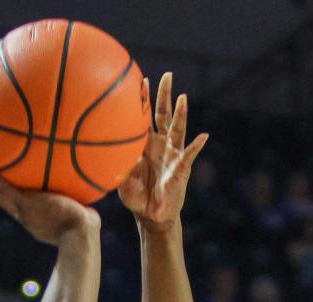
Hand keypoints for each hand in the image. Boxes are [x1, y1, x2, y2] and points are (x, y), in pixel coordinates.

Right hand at [0, 170, 100, 244]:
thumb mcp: (84, 217)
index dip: (15, 201)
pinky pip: (6, 190)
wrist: (79, 235)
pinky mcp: (26, 205)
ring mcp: (25, 212)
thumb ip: (83, 210)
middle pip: (7, 203)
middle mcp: (28, 217)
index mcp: (38, 221)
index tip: (9, 194)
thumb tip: (92, 205)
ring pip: (2, 197)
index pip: (23, 208)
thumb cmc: (86, 231)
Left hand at [117, 73, 208, 233]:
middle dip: (165, 95)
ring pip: (178, 128)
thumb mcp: (122, 181)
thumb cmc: (136, 197)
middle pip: (164, 114)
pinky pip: (189, 154)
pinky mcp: (182, 167)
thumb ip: (119, 168)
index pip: (144, 117)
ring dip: (181, 113)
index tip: (139, 79)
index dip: (143, 100)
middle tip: (167, 75)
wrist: (151, 215)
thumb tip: (109, 161)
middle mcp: (161, 144)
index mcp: (145, 144)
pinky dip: (196, 146)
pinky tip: (203, 136)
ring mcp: (172, 154)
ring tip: (183, 97)